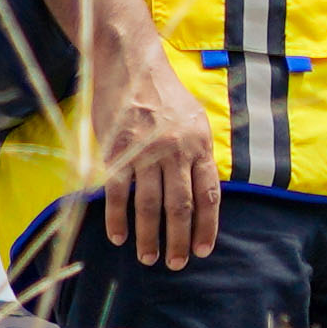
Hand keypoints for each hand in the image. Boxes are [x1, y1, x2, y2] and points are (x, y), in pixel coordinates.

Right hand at [88, 29, 222, 267]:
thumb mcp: (194, 119)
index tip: (203, 250)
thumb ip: (198, 153)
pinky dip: (117, 218)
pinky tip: (119, 237)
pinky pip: (118, 193)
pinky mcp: (117, 151)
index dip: (207, 226)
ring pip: (150, 205)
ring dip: (149, 236)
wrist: (130, 63)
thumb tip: (203, 189)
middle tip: (175, 264)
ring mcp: (145, 152)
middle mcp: (176, 151)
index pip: (209, 195)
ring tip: (149, 258)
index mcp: (199, 145)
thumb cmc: (164, 93)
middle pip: (181, 207)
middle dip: (179, 240)